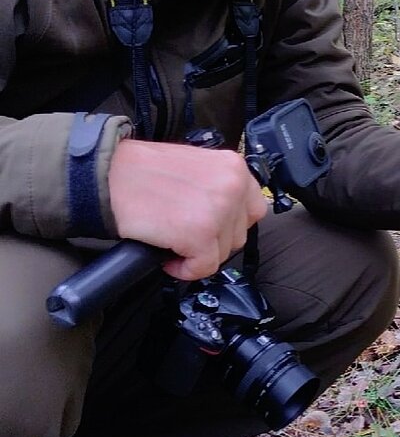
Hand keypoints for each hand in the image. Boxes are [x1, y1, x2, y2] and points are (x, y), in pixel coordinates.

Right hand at [109, 139, 268, 278]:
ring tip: (172, 239)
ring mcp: (219, 211)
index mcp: (234, 167)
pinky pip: (202, 268)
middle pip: (239, 235)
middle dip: (212, 241)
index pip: (253, 210)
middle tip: (183, 233)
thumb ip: (219, 188)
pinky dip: (184, 269)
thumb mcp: (197, 167)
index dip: (230, 224)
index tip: (210, 227)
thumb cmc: (144, 173)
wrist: (109, 176)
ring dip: (197, 254)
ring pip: (222, 254)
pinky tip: (166, 255)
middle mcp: (233, 186)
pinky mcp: (199, 234)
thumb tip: (229, 220)